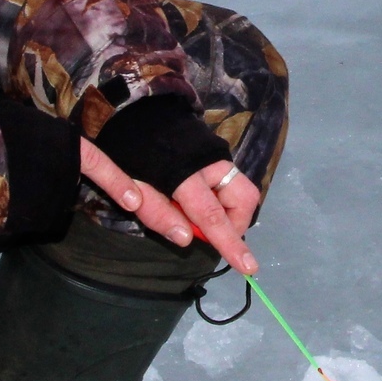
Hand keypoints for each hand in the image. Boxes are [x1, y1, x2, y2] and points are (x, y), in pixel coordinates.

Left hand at [77, 142, 260, 276]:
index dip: (230, 244)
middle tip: (210, 232)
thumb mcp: (133, 186)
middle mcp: (210, 164)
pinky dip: (221, 199)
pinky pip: (231, 183)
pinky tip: (198, 200)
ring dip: (227, 211)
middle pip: (244, 199)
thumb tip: (187, 240)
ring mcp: (218, 156)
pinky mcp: (219, 154)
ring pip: (241, 191)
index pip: (212, 217)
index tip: (249, 267)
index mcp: (184, 175)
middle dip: (235, 223)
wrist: (137, 113)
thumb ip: (158, 214)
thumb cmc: (132, 153)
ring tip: (199, 214)